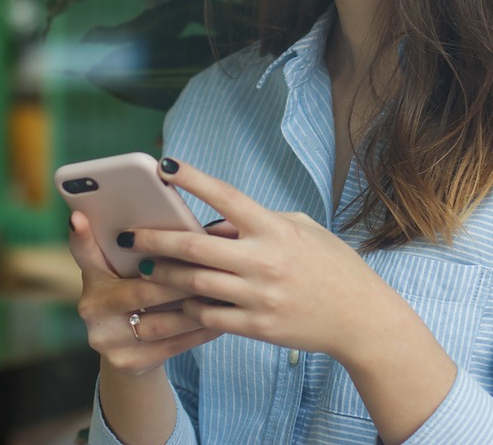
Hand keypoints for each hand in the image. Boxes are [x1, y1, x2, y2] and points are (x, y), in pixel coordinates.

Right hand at [68, 209, 222, 375]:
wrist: (131, 349)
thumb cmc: (141, 293)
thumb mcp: (132, 272)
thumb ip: (146, 251)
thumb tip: (189, 228)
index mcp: (92, 276)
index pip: (83, 252)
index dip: (80, 236)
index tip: (78, 216)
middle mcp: (91, 307)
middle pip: (140, 290)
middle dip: (180, 280)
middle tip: (212, 268)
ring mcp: (105, 338)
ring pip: (160, 322)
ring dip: (196, 308)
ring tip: (223, 294)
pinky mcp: (126, 363)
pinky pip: (171, 346)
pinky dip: (199, 331)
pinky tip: (219, 320)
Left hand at [120, 157, 407, 363]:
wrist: (360, 318)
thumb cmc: (332, 266)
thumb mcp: (303, 229)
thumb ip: (260, 222)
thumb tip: (217, 221)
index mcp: (275, 229)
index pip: (227, 197)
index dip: (193, 180)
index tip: (164, 166)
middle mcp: (264, 261)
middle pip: (196, 248)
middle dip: (157, 240)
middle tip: (131, 236)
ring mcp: (259, 296)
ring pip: (194, 285)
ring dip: (164, 276)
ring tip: (146, 268)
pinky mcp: (257, 327)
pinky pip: (209, 316)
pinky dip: (187, 307)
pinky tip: (174, 301)